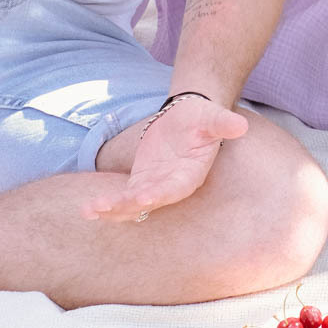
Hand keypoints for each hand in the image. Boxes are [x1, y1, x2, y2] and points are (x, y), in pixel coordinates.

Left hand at [83, 96, 248, 222]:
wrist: (187, 117)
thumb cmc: (201, 118)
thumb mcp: (212, 117)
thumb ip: (222, 124)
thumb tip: (240, 126)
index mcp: (190, 175)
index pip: (174, 189)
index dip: (159, 194)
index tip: (141, 197)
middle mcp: (172, 187)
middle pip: (148, 202)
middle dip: (126, 206)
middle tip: (105, 207)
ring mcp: (154, 187)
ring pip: (131, 205)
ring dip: (112, 209)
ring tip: (90, 210)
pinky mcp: (139, 183)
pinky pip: (122, 198)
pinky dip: (106, 204)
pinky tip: (87, 209)